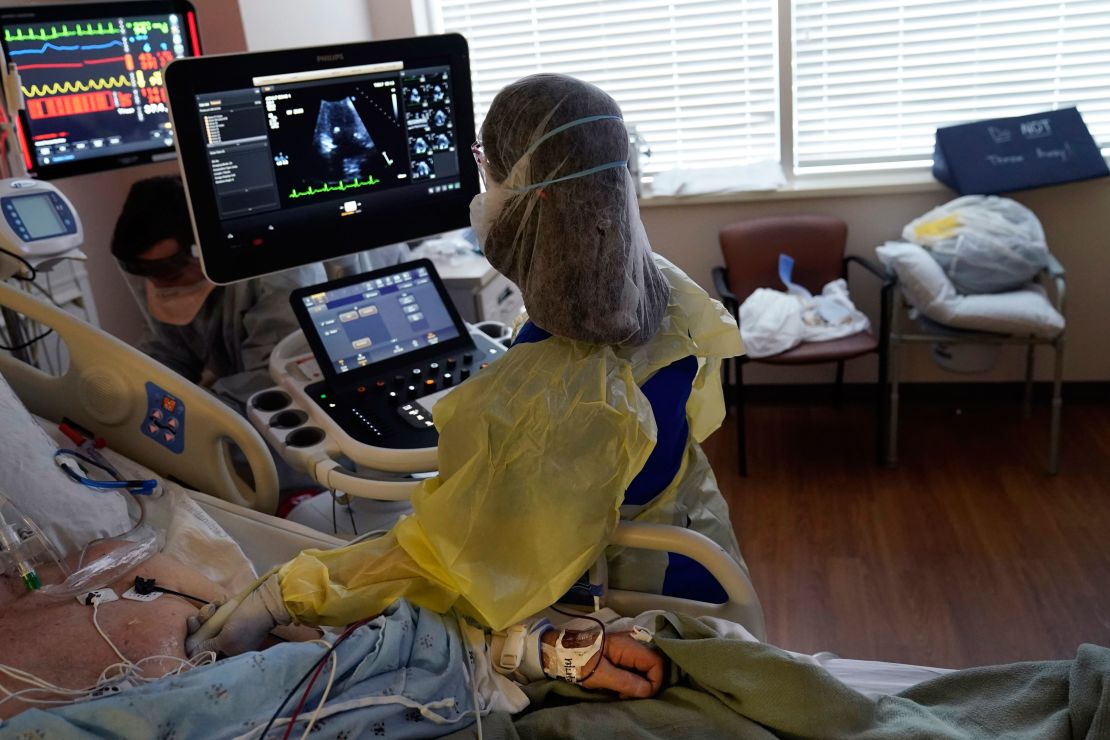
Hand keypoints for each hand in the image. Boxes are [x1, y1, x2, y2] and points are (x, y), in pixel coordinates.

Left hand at [185, 574, 290, 656]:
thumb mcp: (226, 641)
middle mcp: (227, 641)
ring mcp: (227, 626)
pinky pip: (215, 610)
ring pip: (207, 623)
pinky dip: (216, 606)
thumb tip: (192, 655)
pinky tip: (220, 602)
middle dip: (197, 628)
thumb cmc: (247, 625)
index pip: (207, 656)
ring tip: (212, 609)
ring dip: (206, 614)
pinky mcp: (228, 612)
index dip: (195, 649)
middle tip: (193, 621)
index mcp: (229, 653)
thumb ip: (208, 648)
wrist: (265, 602)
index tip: (187, 642)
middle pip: (203, 638)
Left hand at [543, 630, 664, 698]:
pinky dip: (630, 678)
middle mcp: (631, 642)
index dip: (654, 681)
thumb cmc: (579, 661)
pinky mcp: (620, 652)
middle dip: (645, 683)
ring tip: (619, 691)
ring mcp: (626, 646)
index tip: (639, 694)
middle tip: (627, 694)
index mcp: (628, 645)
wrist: (559, 651)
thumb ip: (626, 681)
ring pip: (644, 667)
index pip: (657, 662)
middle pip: (652, 664)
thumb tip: (648, 690)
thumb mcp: (601, 675)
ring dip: (636, 682)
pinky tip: (616, 685)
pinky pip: (634, 666)